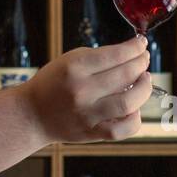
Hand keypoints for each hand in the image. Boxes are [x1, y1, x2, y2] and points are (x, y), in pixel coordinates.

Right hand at [21, 35, 151, 143]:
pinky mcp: (91, 133)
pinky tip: (134, 108)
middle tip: (144, 59)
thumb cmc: (52, 84)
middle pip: (126, 74)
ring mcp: (87, 114)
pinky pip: (123, 129)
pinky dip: (134, 119)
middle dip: (141, 63)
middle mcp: (81, 90)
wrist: (31, 115)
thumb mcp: (68, 61)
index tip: (141, 44)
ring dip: (144, 88)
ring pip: (129, 102)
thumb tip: (130, 56)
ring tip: (145, 80)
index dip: (135, 48)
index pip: (115, 54)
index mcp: (75, 67)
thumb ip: (98, 58)